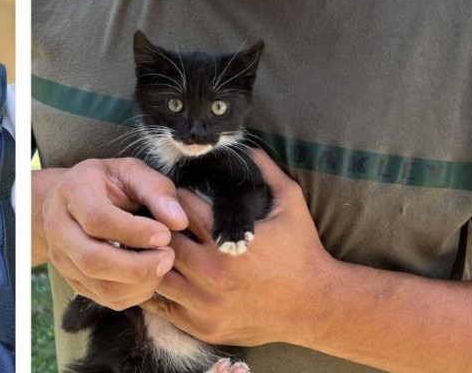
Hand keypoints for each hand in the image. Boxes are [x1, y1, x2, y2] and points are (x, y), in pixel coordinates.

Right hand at [37, 158, 188, 309]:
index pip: (97, 219)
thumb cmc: (106, 183)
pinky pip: (105, 298)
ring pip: (99, 285)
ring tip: (162, 265)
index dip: (134, 232)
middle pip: (93, 259)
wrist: (68, 199)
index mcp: (72, 192)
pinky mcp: (72, 280)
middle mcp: (59, 228)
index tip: (165, 234)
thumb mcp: (130, 172)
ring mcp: (62, 258)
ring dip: (139, 283)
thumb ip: (156, 190)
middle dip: (137, 266)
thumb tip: (178, 221)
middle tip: (168, 257)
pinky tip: (149, 277)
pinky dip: (134, 294)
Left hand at [145, 149, 335, 346]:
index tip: (176, 195)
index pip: (180, 208)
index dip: (175, 197)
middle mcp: (213, 274)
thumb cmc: (303, 252)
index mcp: (228, 241)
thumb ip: (266, 170)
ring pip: (158, 271)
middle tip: (157, 217)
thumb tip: (245, 145)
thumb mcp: (291, 203)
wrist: (317, 307)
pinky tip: (161, 273)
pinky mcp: (203, 326)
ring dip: (155, 256)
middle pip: (163, 238)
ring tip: (157, 244)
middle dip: (159, 224)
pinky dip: (156, 288)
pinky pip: (162, 305)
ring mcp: (206, 304)